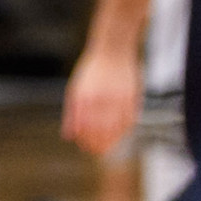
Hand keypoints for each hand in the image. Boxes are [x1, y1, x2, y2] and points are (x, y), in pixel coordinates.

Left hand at [62, 35, 142, 154]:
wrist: (114, 50)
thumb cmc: (92, 70)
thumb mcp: (76, 89)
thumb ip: (71, 113)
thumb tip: (68, 136)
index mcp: (85, 97)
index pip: (84, 130)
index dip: (84, 142)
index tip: (84, 147)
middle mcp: (102, 99)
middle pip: (100, 132)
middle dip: (96, 145)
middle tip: (93, 150)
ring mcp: (118, 99)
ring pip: (115, 130)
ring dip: (110, 141)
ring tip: (105, 145)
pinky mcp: (132, 99)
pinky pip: (128, 123)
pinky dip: (123, 132)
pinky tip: (118, 134)